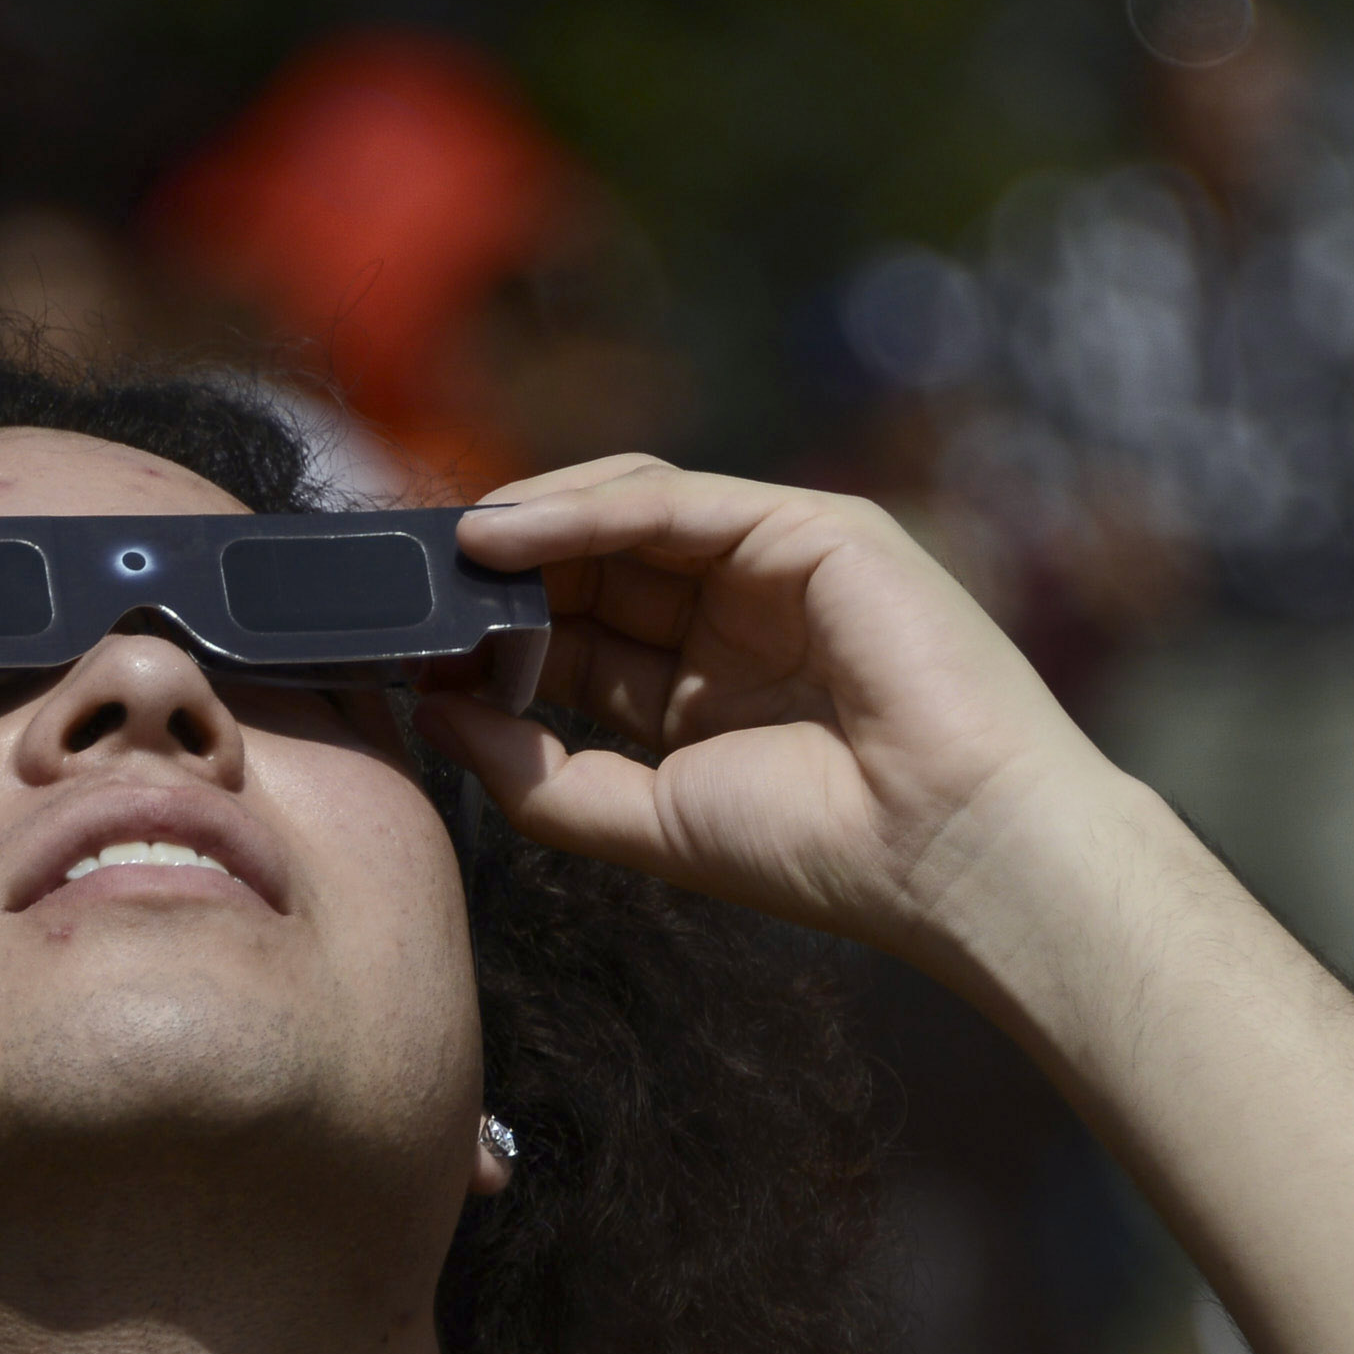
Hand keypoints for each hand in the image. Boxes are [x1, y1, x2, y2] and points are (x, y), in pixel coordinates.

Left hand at [426, 459, 1134, 966]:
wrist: (952, 849)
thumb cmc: (823, 851)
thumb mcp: (647, 819)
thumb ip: (540, 777)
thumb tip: (438, 718)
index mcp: (702, 692)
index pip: (576, 636)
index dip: (490, 633)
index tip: (402, 643)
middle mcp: (735, 620)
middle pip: (589, 566)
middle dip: (494, 570)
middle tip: (401, 583)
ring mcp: (775, 566)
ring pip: (623, 518)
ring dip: (524, 529)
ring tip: (441, 553)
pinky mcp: (810, 527)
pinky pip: (672, 502)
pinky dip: (580, 511)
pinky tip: (504, 535)